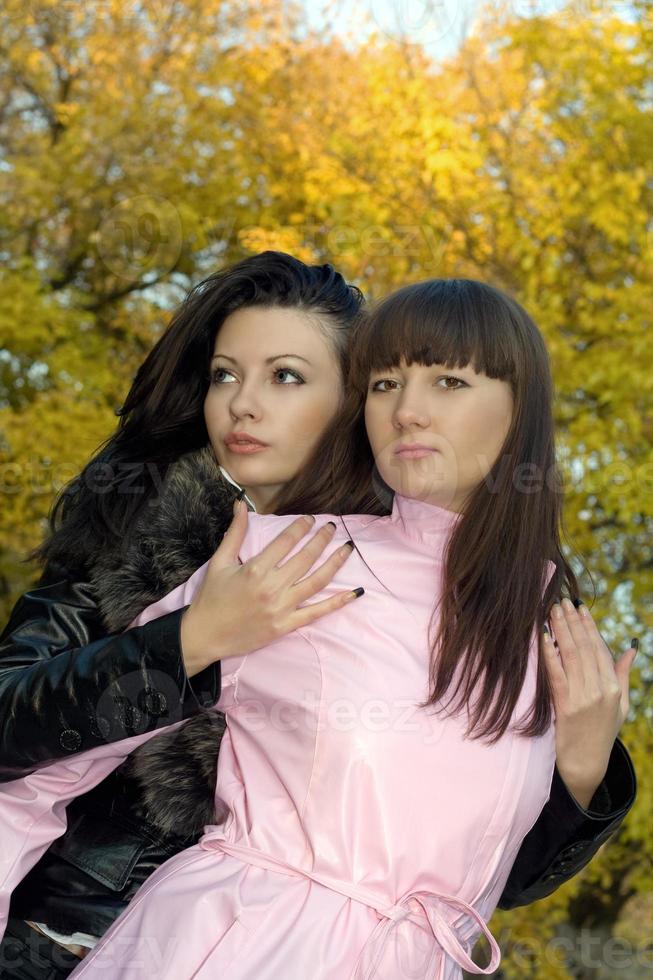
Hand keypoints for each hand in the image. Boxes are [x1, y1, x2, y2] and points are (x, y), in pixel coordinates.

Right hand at [181, 499, 360, 674]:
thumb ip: (235, 532)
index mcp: (255, 569)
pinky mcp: (285, 626)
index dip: (301, 527)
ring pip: (316, 581)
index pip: (286, 541)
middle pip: (306, 558)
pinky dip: (337, 602)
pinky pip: (317, 612)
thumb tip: (241, 504)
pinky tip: (354, 592)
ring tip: (347, 548)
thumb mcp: (219, 562)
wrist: (205, 635)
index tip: (311, 519)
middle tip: (332, 527)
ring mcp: (281, 608)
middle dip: (322, 539)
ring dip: (335, 563)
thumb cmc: (211, 598)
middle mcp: (271, 587)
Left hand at [542, 597, 636, 808]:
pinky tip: (544, 637)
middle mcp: (600, 690)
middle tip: (563, 600)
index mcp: (613, 688)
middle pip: (584, 647)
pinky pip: (556, 673)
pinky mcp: (564, 705)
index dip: (589, 626)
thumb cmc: (602, 731)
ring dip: (561, 630)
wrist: (585, 762)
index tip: (581, 607)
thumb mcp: (620, 704)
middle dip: (573, 621)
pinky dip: (550, 653)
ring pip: (570, 655)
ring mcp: (582, 698)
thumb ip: (623, 674)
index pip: (600, 648)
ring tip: (552, 611)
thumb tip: (632, 647)